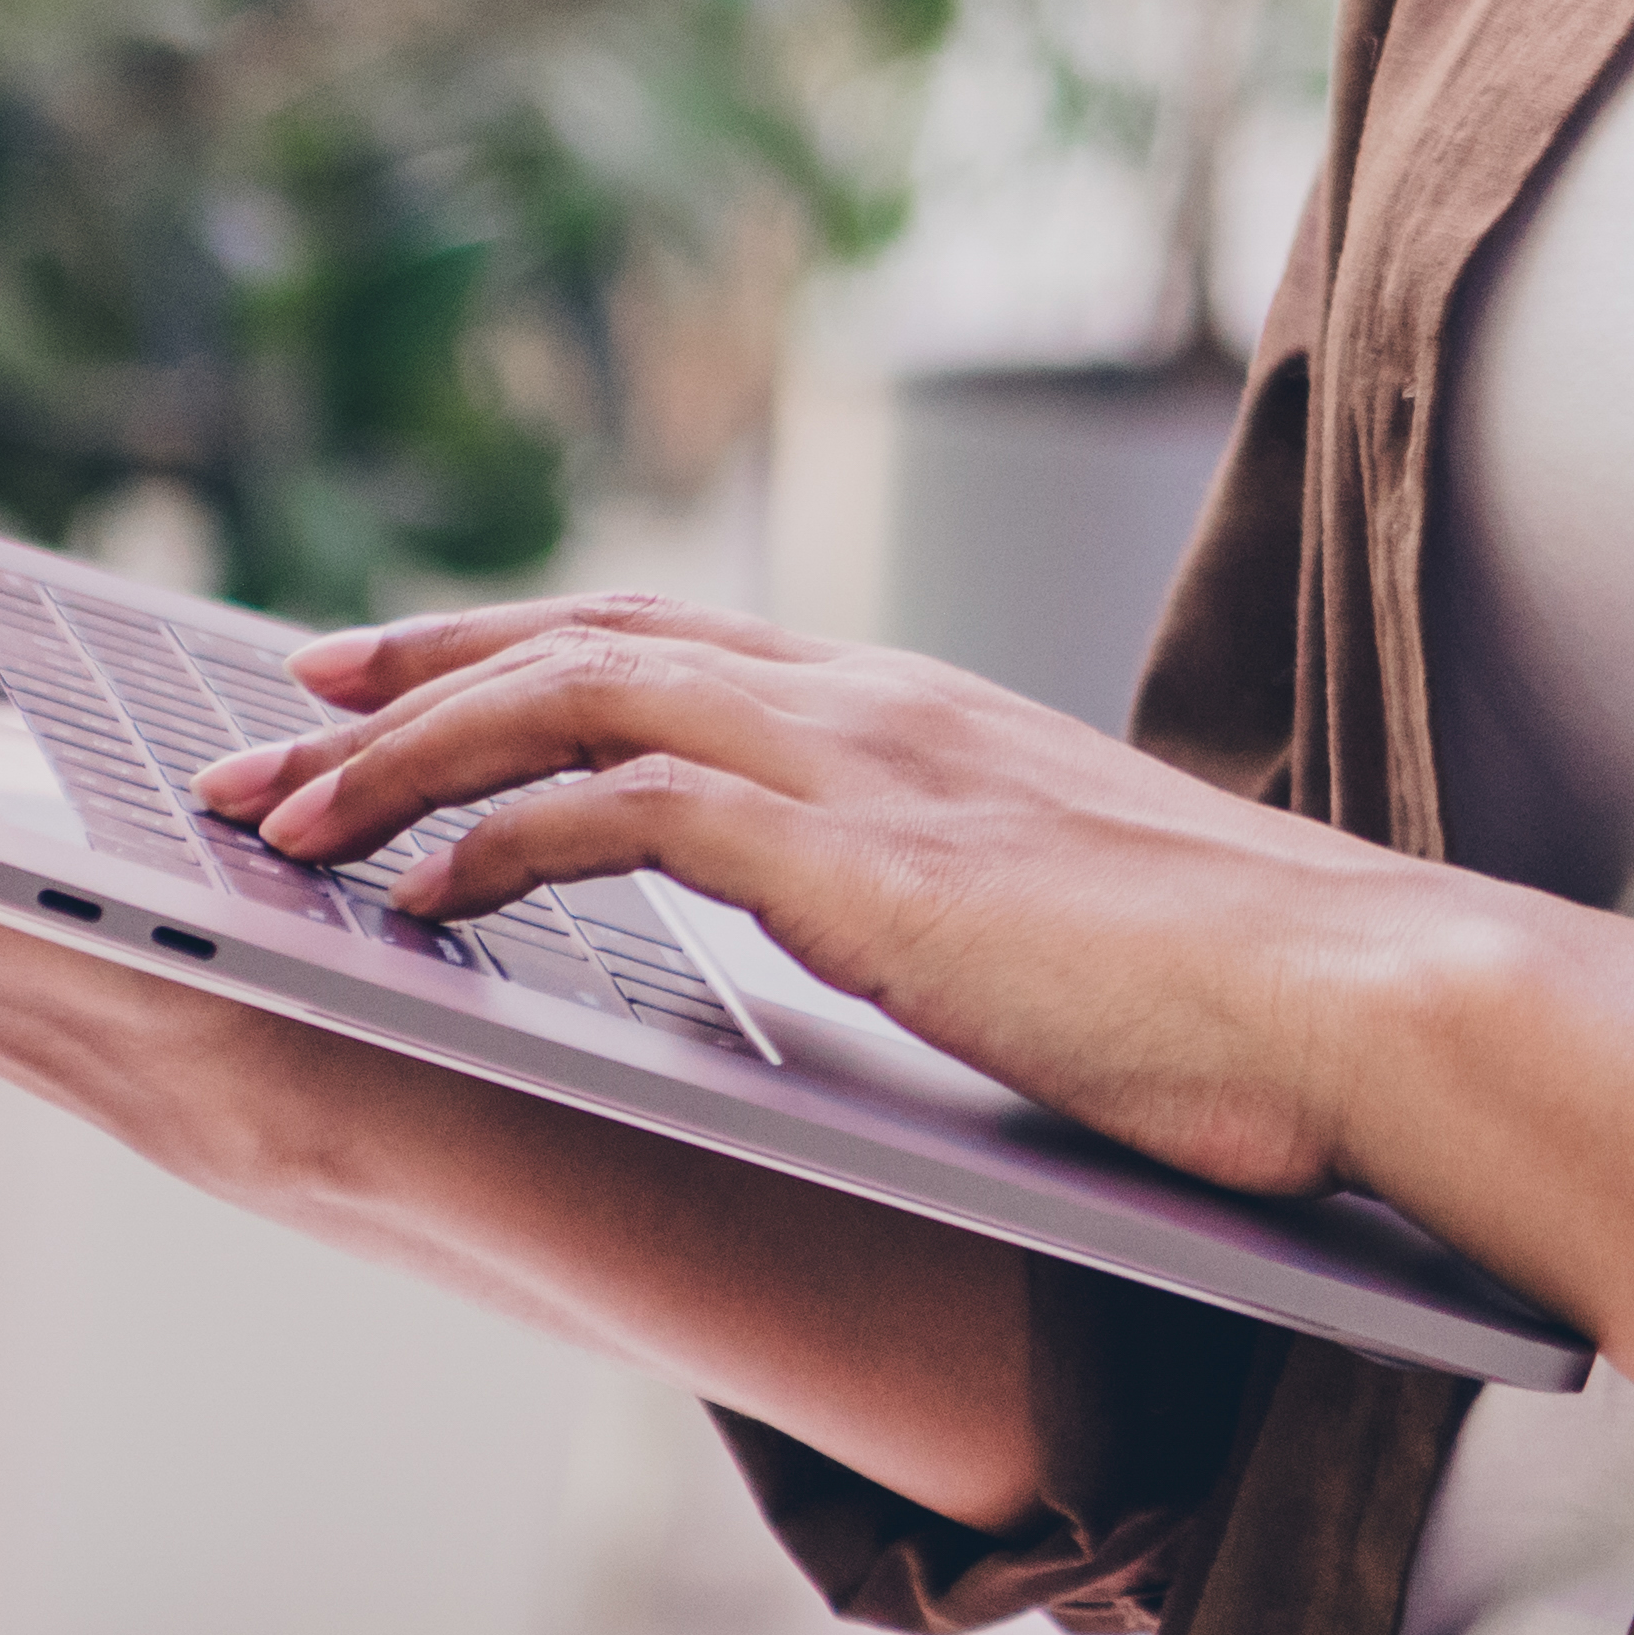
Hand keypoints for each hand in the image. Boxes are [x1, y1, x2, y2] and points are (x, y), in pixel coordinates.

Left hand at [202, 599, 1492, 1208]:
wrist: (1359, 996)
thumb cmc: (1248, 1004)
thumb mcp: (1067, 928)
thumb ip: (969, 913)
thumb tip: (936, 964)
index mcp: (919, 714)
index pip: (676, 637)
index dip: (520, 646)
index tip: (397, 672)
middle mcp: (873, 701)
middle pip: (587, 630)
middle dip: (410, 666)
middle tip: (273, 709)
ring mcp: (861, 762)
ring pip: (568, 696)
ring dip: (401, 750)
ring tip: (281, 808)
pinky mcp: (852, 852)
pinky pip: (617, 811)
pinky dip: (493, 837)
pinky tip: (413, 894)